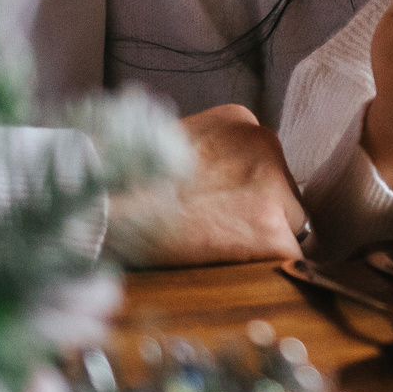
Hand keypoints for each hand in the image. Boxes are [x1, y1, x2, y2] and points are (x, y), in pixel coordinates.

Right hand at [106, 103, 305, 266]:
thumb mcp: (173, 148)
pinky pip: (286, 259)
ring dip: (261, 243)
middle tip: (213, 235)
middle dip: (257, 217)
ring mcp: (275, 185)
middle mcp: (265, 143)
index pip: (263, 167)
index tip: (220, 212)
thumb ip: (209, 158)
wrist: (104, 210)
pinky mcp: (274, 230)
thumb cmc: (124, 184)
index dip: (242, 197)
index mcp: (240, 121)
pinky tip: (226, 268)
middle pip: (282, 194)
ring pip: (288, 226)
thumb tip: (222, 186)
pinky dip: (262, 270)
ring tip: (212, 250)